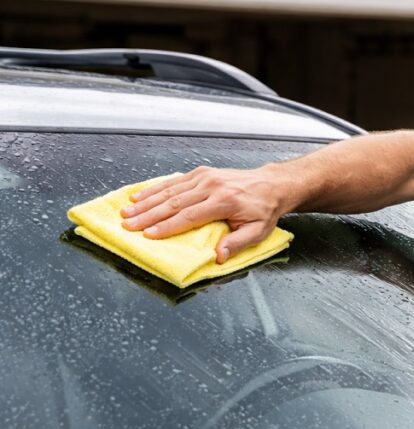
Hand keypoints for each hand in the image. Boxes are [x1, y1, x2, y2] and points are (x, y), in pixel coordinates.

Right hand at [120, 165, 286, 263]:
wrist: (272, 184)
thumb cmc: (264, 210)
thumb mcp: (258, 231)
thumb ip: (237, 243)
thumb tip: (218, 256)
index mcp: (225, 201)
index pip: (189, 216)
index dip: (167, 226)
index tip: (148, 234)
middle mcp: (212, 186)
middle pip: (174, 202)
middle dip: (148, 215)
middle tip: (128, 225)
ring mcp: (205, 177)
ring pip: (170, 190)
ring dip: (146, 202)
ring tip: (127, 211)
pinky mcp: (201, 172)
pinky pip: (174, 181)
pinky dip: (155, 188)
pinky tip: (139, 196)